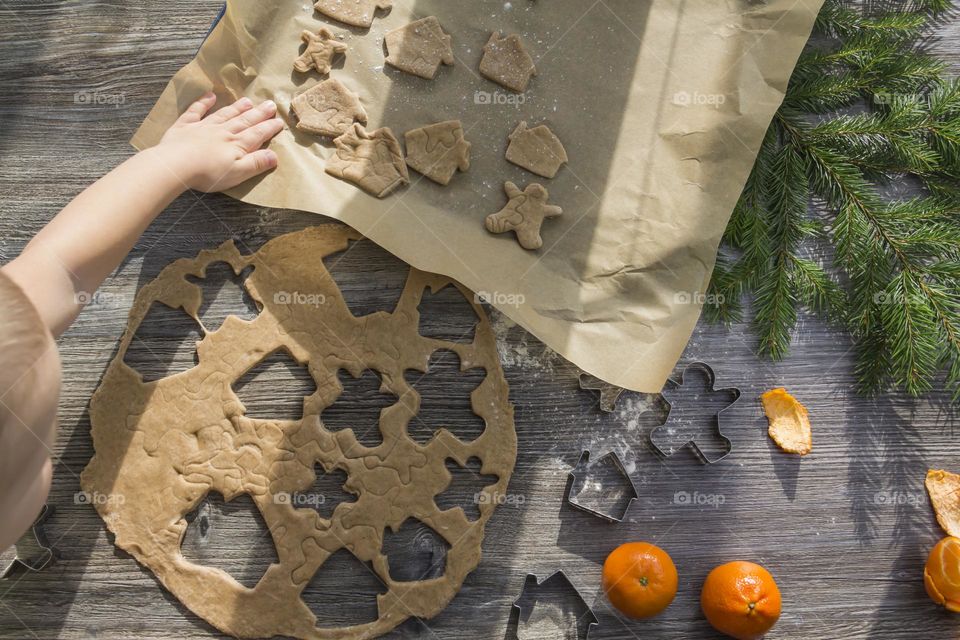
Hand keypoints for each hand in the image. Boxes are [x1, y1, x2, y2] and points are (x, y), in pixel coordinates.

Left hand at [152, 93, 284, 191]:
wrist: (176, 165)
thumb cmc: (208, 174)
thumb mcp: (238, 173)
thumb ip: (256, 163)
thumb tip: (275, 156)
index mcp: (237, 145)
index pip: (257, 134)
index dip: (269, 128)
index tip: (279, 121)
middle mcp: (223, 132)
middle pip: (244, 121)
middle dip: (258, 113)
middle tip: (270, 104)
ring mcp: (204, 127)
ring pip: (224, 114)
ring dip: (237, 107)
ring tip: (248, 100)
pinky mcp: (185, 126)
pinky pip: (196, 111)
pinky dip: (203, 103)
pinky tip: (209, 96)